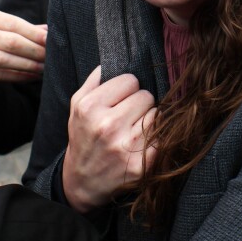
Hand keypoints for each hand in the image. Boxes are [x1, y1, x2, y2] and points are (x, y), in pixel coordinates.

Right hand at [0, 5, 46, 81]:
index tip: (51, 39)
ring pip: (3, 61)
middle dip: (34, 51)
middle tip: (52, 56)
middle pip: (10, 43)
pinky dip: (15, 76)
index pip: (13, 24)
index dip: (34, 33)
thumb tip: (47, 30)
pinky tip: (30, 76)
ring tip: (44, 68)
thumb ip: (17, 25)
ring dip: (27, 66)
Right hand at [62, 66, 157, 212]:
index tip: (120, 101)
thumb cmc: (83, 138)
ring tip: (134, 131)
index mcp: (90, 107)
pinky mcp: (142, 164)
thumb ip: (95, 79)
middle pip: (147, 96)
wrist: (81, 183)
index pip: (131, 80)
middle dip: (140, 105)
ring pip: (157, 115)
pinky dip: (158, 139)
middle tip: (128, 118)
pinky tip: (144, 144)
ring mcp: (126, 146)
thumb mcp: (77, 106)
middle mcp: (107, 126)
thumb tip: (116, 57)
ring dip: (149, 121)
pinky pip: (164, 137)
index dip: (127, 89)